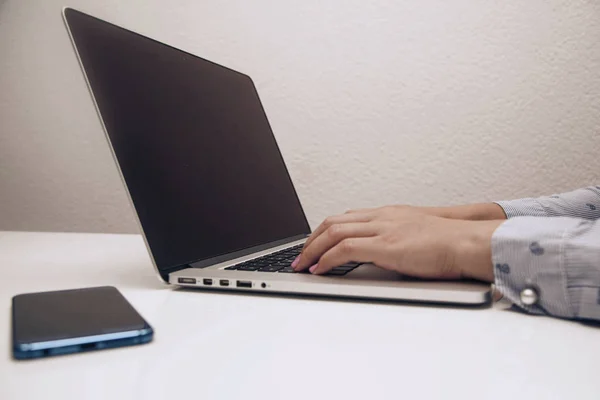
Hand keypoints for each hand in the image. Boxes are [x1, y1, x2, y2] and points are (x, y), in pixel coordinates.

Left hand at [292, 206, 502, 281]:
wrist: (467, 242)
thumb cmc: (449, 244)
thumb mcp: (416, 236)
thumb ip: (396, 241)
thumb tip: (384, 256)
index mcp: (388, 214)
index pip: (346, 218)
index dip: (325, 231)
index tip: (314, 244)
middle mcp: (381, 217)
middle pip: (333, 221)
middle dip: (311, 239)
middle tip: (300, 255)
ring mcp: (382, 229)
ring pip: (333, 232)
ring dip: (312, 250)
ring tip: (302, 265)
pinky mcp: (384, 246)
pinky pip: (344, 249)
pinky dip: (326, 259)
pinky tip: (319, 270)